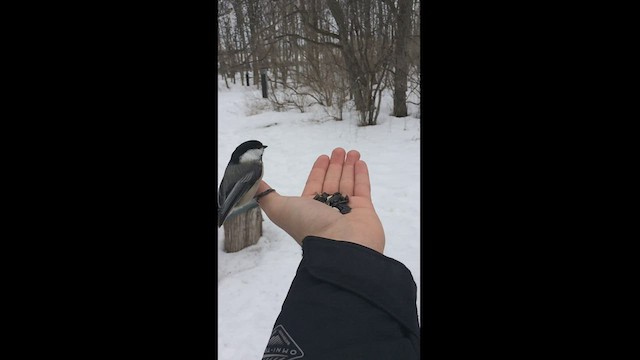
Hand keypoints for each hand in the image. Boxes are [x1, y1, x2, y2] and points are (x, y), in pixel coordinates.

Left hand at [256, 148, 384, 252]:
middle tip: (338, 150)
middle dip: (335, 165)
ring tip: (352, 152)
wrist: (340, 246)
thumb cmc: (310, 227)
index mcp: (309, 210)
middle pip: (332, 182)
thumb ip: (266, 195)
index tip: (323, 156)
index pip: (314, 185)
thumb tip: (252, 184)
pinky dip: (361, 175)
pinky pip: (362, 189)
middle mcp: (328, 210)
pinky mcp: (365, 211)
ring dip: (349, 167)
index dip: (318, 171)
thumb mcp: (280, 209)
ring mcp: (348, 211)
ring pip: (348, 184)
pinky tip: (360, 162)